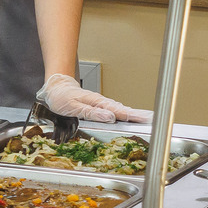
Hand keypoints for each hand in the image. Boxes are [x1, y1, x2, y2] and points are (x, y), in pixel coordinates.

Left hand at [36, 74, 152, 122]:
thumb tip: (109, 117)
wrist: (55, 88)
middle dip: (136, 115)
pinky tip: (128, 116)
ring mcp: (99, 103)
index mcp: (96, 102)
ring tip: (145, 118)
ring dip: (132, 114)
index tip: (143, 119)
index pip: (117, 110)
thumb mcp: (73, 107)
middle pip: (122, 109)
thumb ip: (90, 112)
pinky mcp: (97, 105)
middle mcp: (100, 102)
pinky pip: (113, 109)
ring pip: (119, 109)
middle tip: (151, 120)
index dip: (130, 116)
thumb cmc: (61, 97)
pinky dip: (122, 112)